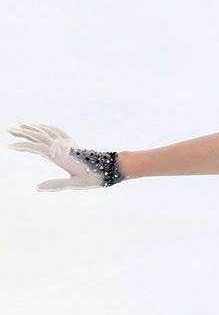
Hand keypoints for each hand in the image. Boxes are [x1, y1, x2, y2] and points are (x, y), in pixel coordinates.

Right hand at [7, 123, 123, 190]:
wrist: (111, 167)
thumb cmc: (95, 177)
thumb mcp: (76, 184)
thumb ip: (57, 184)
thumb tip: (37, 187)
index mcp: (61, 156)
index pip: (38, 148)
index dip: (23, 146)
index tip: (10, 146)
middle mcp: (63, 147)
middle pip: (40, 136)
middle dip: (24, 133)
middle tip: (8, 130)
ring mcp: (69, 144)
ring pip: (48, 132)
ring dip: (33, 128)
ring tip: (20, 126)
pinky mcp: (73, 144)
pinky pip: (58, 132)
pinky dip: (47, 128)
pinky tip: (42, 127)